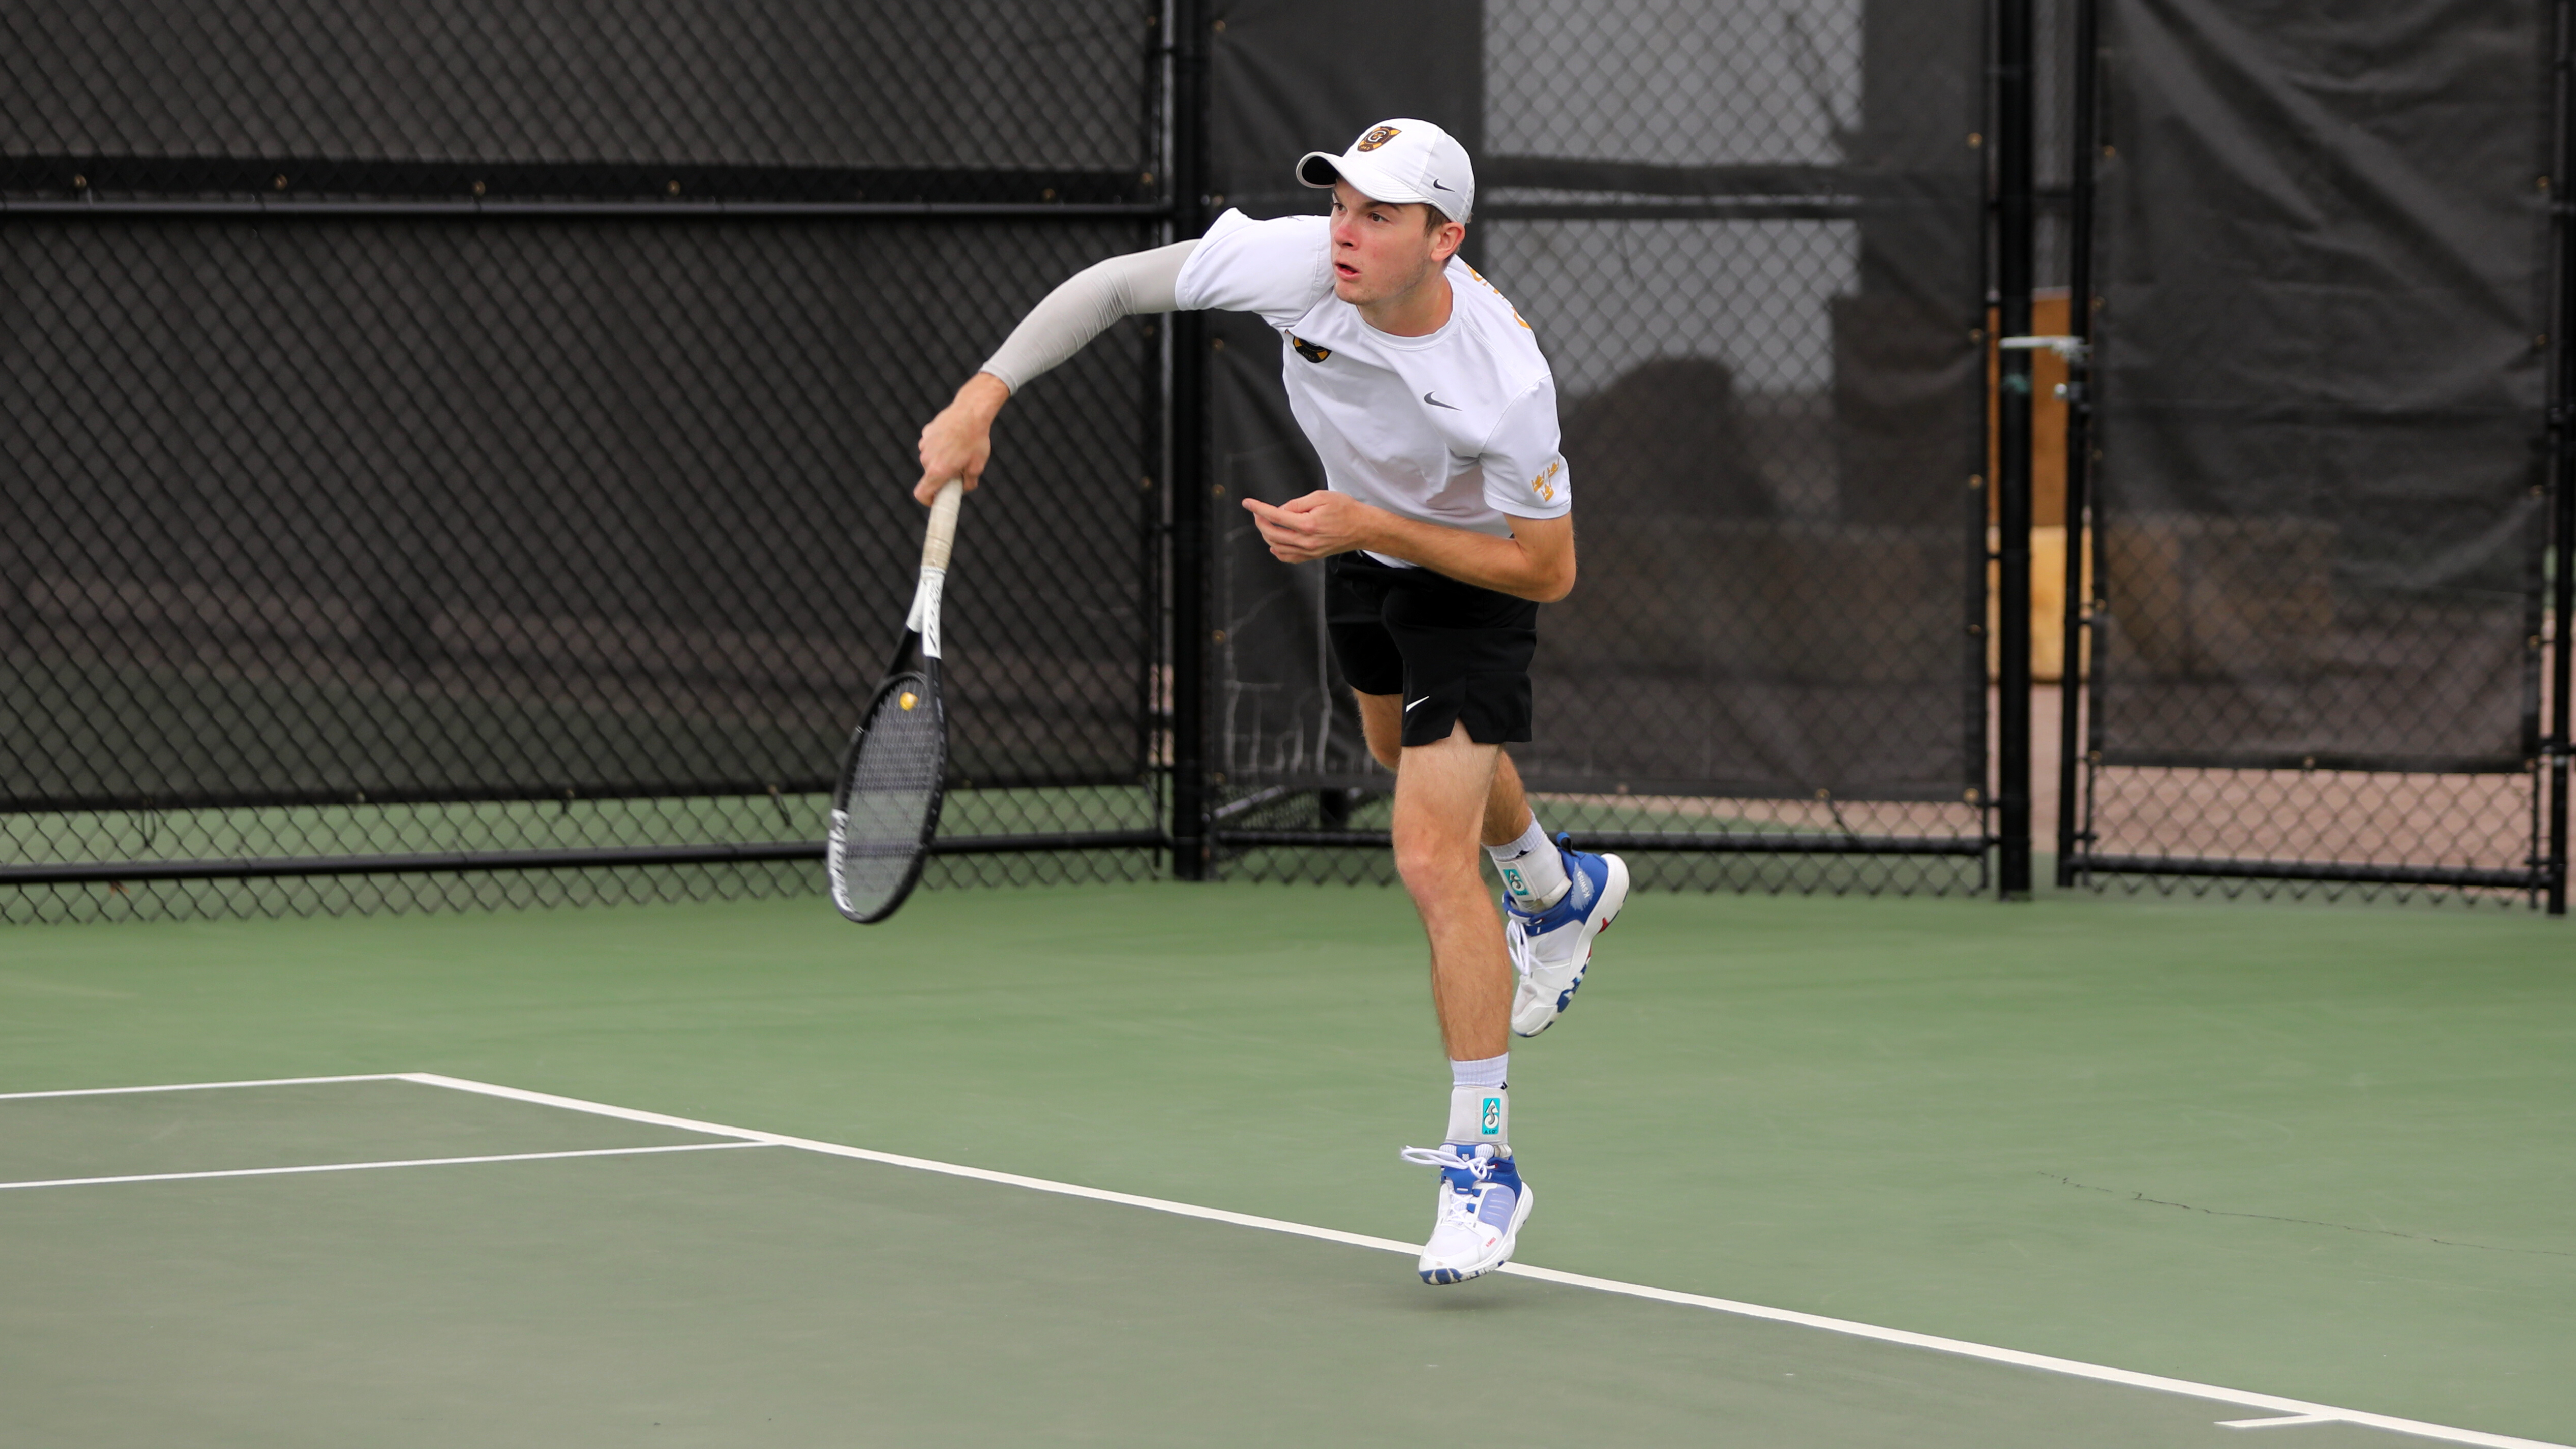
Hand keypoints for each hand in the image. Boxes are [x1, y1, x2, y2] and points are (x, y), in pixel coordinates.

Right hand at [915, 373, 1010, 503]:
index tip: (937, 499)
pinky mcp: (926, 433)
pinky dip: (940, 446)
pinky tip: (954, 438)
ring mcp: (924, 445)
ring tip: (959, 450)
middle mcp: (926, 459)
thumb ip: (969, 482)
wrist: (971, 411)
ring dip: (942, 460)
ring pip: (931, 460)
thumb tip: (964, 487)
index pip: (922, 494)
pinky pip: (931, 446)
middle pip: (931, 476)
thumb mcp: (977, 465)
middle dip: (943, 476)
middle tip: (959, 470)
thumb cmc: (975, 440)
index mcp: (937, 471)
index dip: (928, 500)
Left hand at [1241, 490, 1381, 562]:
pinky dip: (1277, 551)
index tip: (1248, 503)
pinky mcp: (1313, 556)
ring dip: (1267, 535)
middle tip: (1257, 512)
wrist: (1364, 528)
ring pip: (1278, 547)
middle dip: (1260, 521)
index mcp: (1307, 524)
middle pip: (1272, 533)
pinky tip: (1274, 543)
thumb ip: (1298, 503)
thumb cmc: (1346, 510)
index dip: (1258, 508)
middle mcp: (1306, 541)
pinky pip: (1289, 558)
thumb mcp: (1322, 497)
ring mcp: (1309, 551)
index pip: (1275, 516)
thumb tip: (1281, 509)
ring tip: (1265, 524)